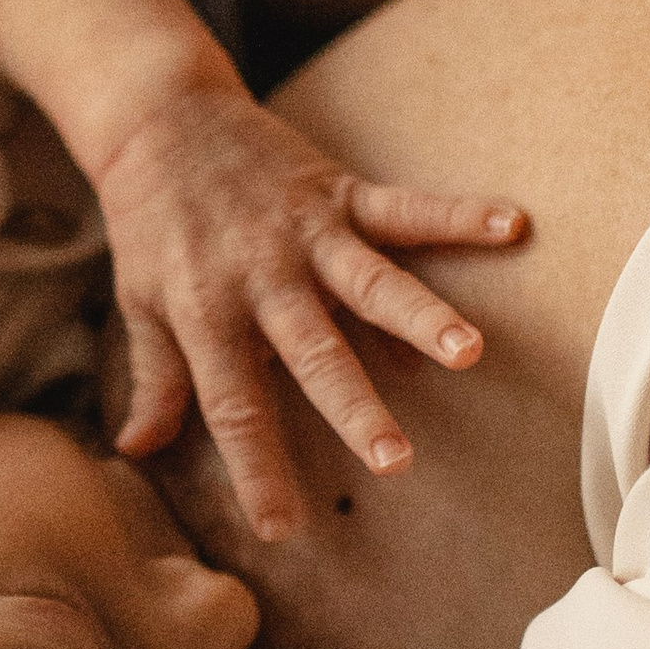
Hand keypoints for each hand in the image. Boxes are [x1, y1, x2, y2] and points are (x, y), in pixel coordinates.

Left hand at [94, 86, 526, 538]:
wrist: (159, 120)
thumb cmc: (153, 225)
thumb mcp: (142, 305)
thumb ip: (155, 379)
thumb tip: (138, 450)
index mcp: (208, 317)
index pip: (234, 408)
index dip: (257, 470)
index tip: (282, 528)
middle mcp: (262, 280)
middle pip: (313, 354)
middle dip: (355, 408)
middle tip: (395, 461)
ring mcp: (307, 234)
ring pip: (372, 282)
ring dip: (423, 317)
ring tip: (469, 354)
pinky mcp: (339, 193)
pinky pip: (406, 207)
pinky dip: (459, 214)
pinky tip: (511, 226)